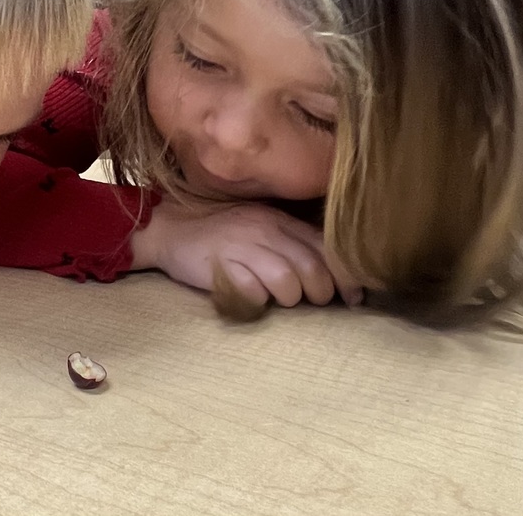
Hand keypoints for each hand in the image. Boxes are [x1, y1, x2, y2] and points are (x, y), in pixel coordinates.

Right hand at [130, 197, 362, 319]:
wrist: (169, 226)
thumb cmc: (220, 231)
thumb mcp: (260, 226)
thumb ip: (291, 242)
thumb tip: (331, 274)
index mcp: (279, 220)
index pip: (326, 247)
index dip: (346, 276)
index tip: (353, 298)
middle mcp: (265, 230)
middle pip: (311, 267)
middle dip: (320, 293)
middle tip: (312, 302)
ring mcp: (242, 247)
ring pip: (287, 280)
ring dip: (290, 298)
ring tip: (278, 299)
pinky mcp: (220, 265)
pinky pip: (252, 292)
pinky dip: (257, 302)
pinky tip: (250, 298)